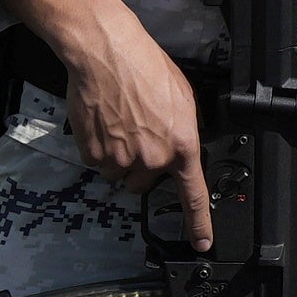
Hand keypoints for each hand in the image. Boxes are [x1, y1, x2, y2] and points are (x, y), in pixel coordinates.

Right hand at [7, 0, 214, 247]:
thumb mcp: (181, 97)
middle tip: (136, 131)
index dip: (199, 224)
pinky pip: (98, 163)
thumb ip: (183, 132)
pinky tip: (103, 122)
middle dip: (141, 163)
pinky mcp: (95, 154)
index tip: (201, 243)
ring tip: (118, 122)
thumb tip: (180, 149)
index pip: (193, 195)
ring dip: (118, 156)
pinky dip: (98, 147)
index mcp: (181, 144)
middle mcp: (153, 158)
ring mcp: (122, 159)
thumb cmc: (145, 67)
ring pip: (120, 173)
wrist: (107, 53)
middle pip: (145, 181)